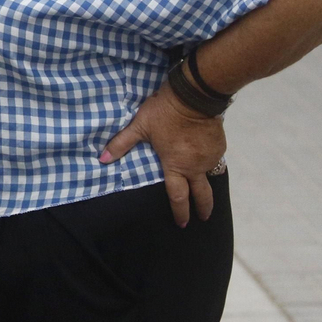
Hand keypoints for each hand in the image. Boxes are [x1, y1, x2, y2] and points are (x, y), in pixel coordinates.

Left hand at [101, 85, 225, 226]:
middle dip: (203, 208)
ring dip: (206, 184)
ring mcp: (209, 157)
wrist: (194, 98)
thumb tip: (101, 159)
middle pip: (202, 194)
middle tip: (203, 218)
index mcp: (176, 165)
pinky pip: (214, 160)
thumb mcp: (139, 126)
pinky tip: (203, 159)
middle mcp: (195, 167)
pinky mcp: (219, 147)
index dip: (180, 211)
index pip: (178, 196)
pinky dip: (208, 163)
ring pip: (209, 176)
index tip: (182, 223)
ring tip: (203, 190)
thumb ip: (121, 144)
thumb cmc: (163, 113)